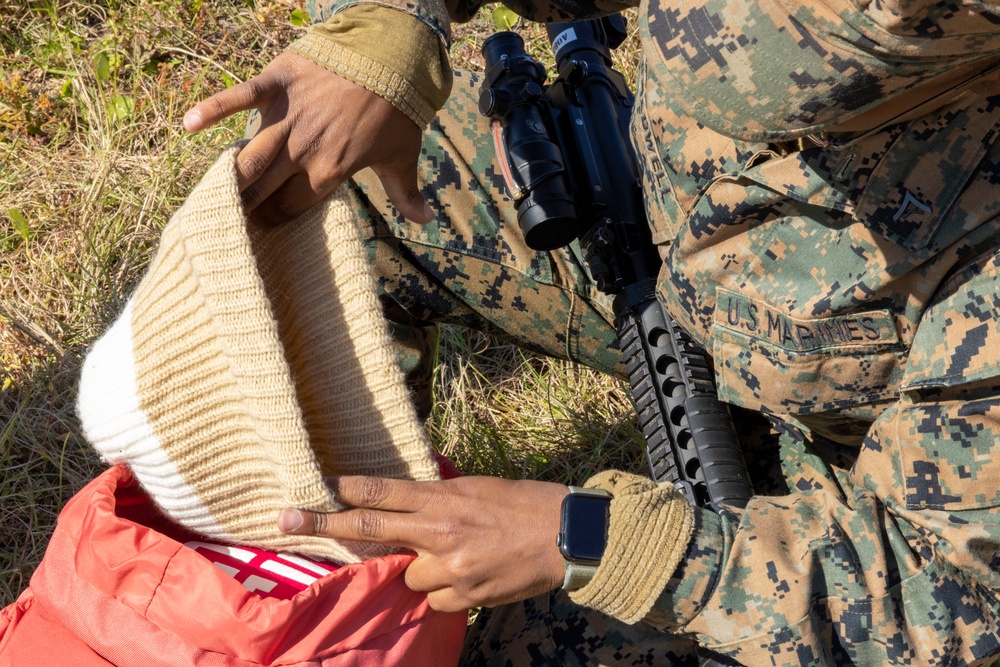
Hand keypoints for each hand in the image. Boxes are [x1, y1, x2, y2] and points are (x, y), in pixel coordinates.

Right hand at [183, 50, 432, 225]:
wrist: (390, 58)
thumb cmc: (396, 112)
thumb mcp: (402, 157)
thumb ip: (407, 194)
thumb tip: (427, 222)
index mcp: (330, 171)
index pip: (291, 207)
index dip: (273, 222)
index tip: (258, 231)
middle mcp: (303, 150)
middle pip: (264, 188)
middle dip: (243, 208)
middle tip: (225, 220)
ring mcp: (288, 117)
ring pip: (249, 156)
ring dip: (229, 178)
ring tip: (207, 197)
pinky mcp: (278, 84)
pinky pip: (241, 97)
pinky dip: (214, 109)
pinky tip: (187, 124)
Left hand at [278, 476, 569, 611]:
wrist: (566, 536)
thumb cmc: (523, 502)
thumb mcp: (476, 487)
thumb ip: (437, 496)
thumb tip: (404, 501)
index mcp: (444, 497)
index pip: (383, 492)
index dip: (347, 489)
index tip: (318, 486)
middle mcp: (440, 531)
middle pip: (370, 530)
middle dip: (323, 525)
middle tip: (284, 520)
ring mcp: (450, 568)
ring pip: (407, 574)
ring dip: (419, 568)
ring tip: (457, 555)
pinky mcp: (464, 596)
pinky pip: (434, 598)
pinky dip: (443, 589)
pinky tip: (469, 575)